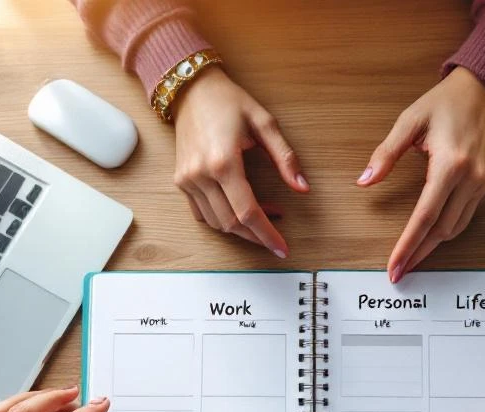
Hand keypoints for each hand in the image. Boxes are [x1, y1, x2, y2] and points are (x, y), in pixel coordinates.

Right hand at [172, 67, 308, 256]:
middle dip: (257, 235)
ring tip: (263, 215)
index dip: (267, 235)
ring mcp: (188, 181)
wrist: (190, 90)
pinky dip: (223, 220)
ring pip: (217, 223)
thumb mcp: (264, 123)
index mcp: (224, 162)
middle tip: (277, 235)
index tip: (282, 249)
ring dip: (242, 228)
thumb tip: (302, 188)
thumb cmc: (229, 102)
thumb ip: (286, 158)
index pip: (248, 212)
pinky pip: (202, 214)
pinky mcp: (181, 181)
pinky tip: (239, 210)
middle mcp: (201, 175)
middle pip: (232, 224)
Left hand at [358, 67, 484, 282]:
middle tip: (397, 271)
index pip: (425, 216)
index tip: (394, 264)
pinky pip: (464, 218)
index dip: (408, 245)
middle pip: (442, 230)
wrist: (482, 91)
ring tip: (409, 259)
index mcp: (451, 163)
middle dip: (418, 253)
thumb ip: (385, 154)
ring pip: (455, 229)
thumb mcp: (409, 121)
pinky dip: (445, 232)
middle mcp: (472, 178)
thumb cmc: (445, 103)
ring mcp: (483, 184)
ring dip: (432, 247)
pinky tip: (428, 238)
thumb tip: (364, 181)